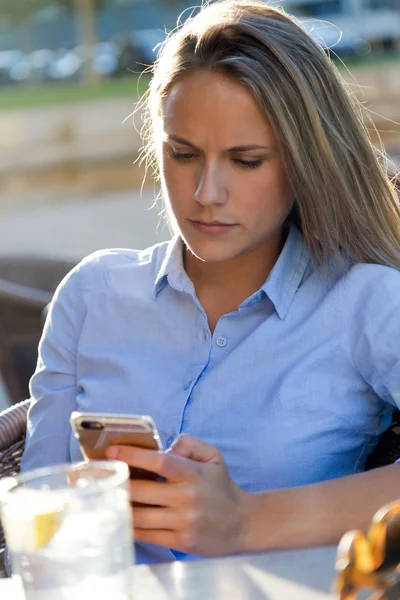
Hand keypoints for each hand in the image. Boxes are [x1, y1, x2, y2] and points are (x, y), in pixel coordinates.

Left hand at [106, 434, 251, 556]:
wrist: (243, 523)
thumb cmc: (222, 486)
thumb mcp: (213, 456)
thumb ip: (189, 443)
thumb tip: (164, 447)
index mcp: (193, 473)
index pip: (160, 462)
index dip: (133, 456)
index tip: (112, 451)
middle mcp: (187, 497)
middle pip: (142, 490)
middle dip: (118, 483)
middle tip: (102, 477)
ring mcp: (183, 522)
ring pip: (141, 515)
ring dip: (120, 507)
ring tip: (106, 498)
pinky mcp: (181, 541)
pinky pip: (148, 535)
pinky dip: (131, 527)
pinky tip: (120, 518)